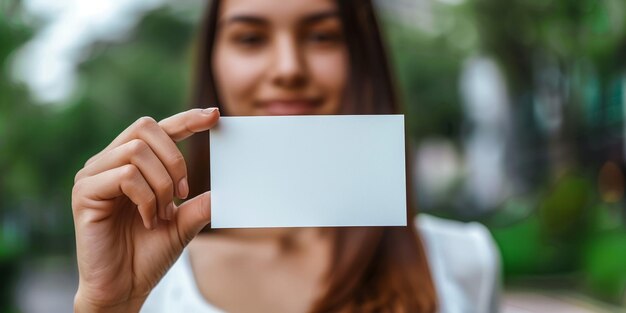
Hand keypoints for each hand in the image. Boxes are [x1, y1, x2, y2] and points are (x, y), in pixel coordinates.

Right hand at [72, 108, 218, 311]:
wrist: (123, 288)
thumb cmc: (147, 255)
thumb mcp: (182, 225)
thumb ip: (199, 204)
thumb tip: (226, 188)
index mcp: (130, 164)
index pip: (158, 130)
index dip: (185, 119)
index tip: (213, 115)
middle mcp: (108, 163)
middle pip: (146, 128)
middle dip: (175, 158)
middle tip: (183, 193)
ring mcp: (93, 176)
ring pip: (137, 152)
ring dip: (161, 184)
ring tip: (162, 214)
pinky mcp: (84, 193)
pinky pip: (125, 176)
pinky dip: (146, 198)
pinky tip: (148, 220)